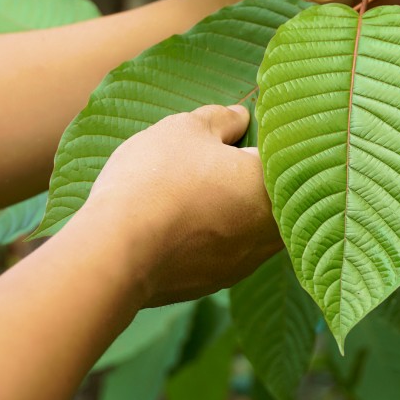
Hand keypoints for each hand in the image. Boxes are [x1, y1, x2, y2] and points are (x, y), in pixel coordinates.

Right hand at [74, 104, 280, 306]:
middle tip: (212, 157)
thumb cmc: (157, 178)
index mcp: (274, 184)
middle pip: (269, 191)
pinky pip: (223, 248)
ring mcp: (246, 260)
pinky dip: (208, 233)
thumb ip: (223, 118)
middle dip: (245, 173)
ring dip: (228, 205)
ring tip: (190, 188)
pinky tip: (178, 221)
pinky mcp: (218, 281)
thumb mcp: (187, 129)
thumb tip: (242, 117)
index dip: (258, 137)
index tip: (236, 130)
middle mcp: (272, 228)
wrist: (117, 251)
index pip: (282, 153)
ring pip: (248, 222)